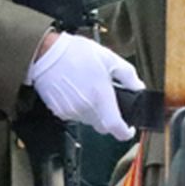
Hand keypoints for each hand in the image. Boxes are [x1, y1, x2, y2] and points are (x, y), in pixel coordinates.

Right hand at [26, 33, 142, 140]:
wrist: (46, 53)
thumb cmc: (75, 53)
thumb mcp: (108, 58)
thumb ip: (128, 75)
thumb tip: (138, 87)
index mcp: (101, 97)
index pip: (117, 128)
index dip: (126, 132)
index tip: (129, 129)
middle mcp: (86, 108)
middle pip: (103, 126)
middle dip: (108, 117)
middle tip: (106, 99)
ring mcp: (71, 111)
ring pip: (88, 120)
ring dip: (92, 111)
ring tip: (87, 89)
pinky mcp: (58, 111)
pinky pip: (74, 115)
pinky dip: (78, 108)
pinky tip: (74, 91)